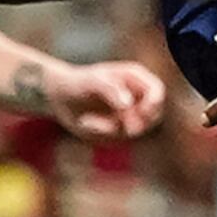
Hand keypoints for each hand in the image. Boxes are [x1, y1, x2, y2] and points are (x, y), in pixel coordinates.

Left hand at [35, 58, 166, 142]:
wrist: (59, 95)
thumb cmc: (78, 82)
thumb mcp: (92, 81)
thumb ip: (111, 89)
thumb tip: (128, 104)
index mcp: (135, 78)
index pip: (157, 92)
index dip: (153, 105)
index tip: (141, 113)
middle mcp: (136, 97)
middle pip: (152, 116)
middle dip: (135, 123)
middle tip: (119, 126)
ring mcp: (128, 114)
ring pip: (134, 130)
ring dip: (110, 128)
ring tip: (87, 120)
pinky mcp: (116, 129)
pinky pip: (116, 138)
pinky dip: (100, 132)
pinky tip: (85, 122)